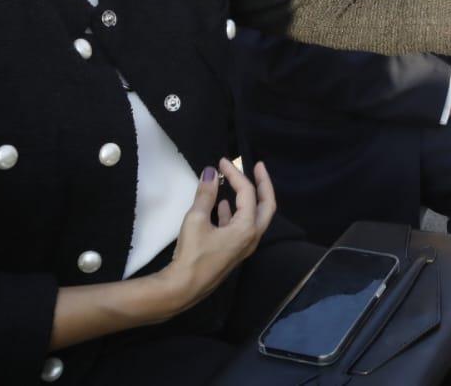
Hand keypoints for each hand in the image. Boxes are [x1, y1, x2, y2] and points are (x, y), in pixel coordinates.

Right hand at [159, 159, 275, 315]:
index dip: (235, 174)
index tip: (222, 162)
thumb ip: (206, 194)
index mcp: (247, 228)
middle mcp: (252, 237)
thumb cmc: (192, 254)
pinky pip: (241, 227)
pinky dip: (235, 213)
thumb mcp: (196, 219)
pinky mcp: (233, 252)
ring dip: (249, 198)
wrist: (183, 288)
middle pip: (266, 205)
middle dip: (263, 184)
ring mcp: (244, 246)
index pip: (247, 192)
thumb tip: (210, 172)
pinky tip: (222, 206)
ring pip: (255, 216)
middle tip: (258, 166)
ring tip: (238, 183)